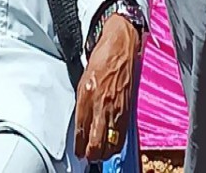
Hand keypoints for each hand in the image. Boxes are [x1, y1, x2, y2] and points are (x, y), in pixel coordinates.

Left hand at [72, 13, 137, 161]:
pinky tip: (111, 145)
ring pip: (111, 143)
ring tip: (99, 154)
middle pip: (96, 143)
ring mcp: (116, 108)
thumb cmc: (101, 61)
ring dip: (104, 152)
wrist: (120, 47)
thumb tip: (81, 124)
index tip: (78, 152)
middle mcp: (101, 104)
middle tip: (87, 157)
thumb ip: (82, 103)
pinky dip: (116, 144)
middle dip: (91, 155)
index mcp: (86, 95)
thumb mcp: (83, 80)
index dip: (79, 146)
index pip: (81, 131)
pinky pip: (122, 134)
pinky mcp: (128, 108)